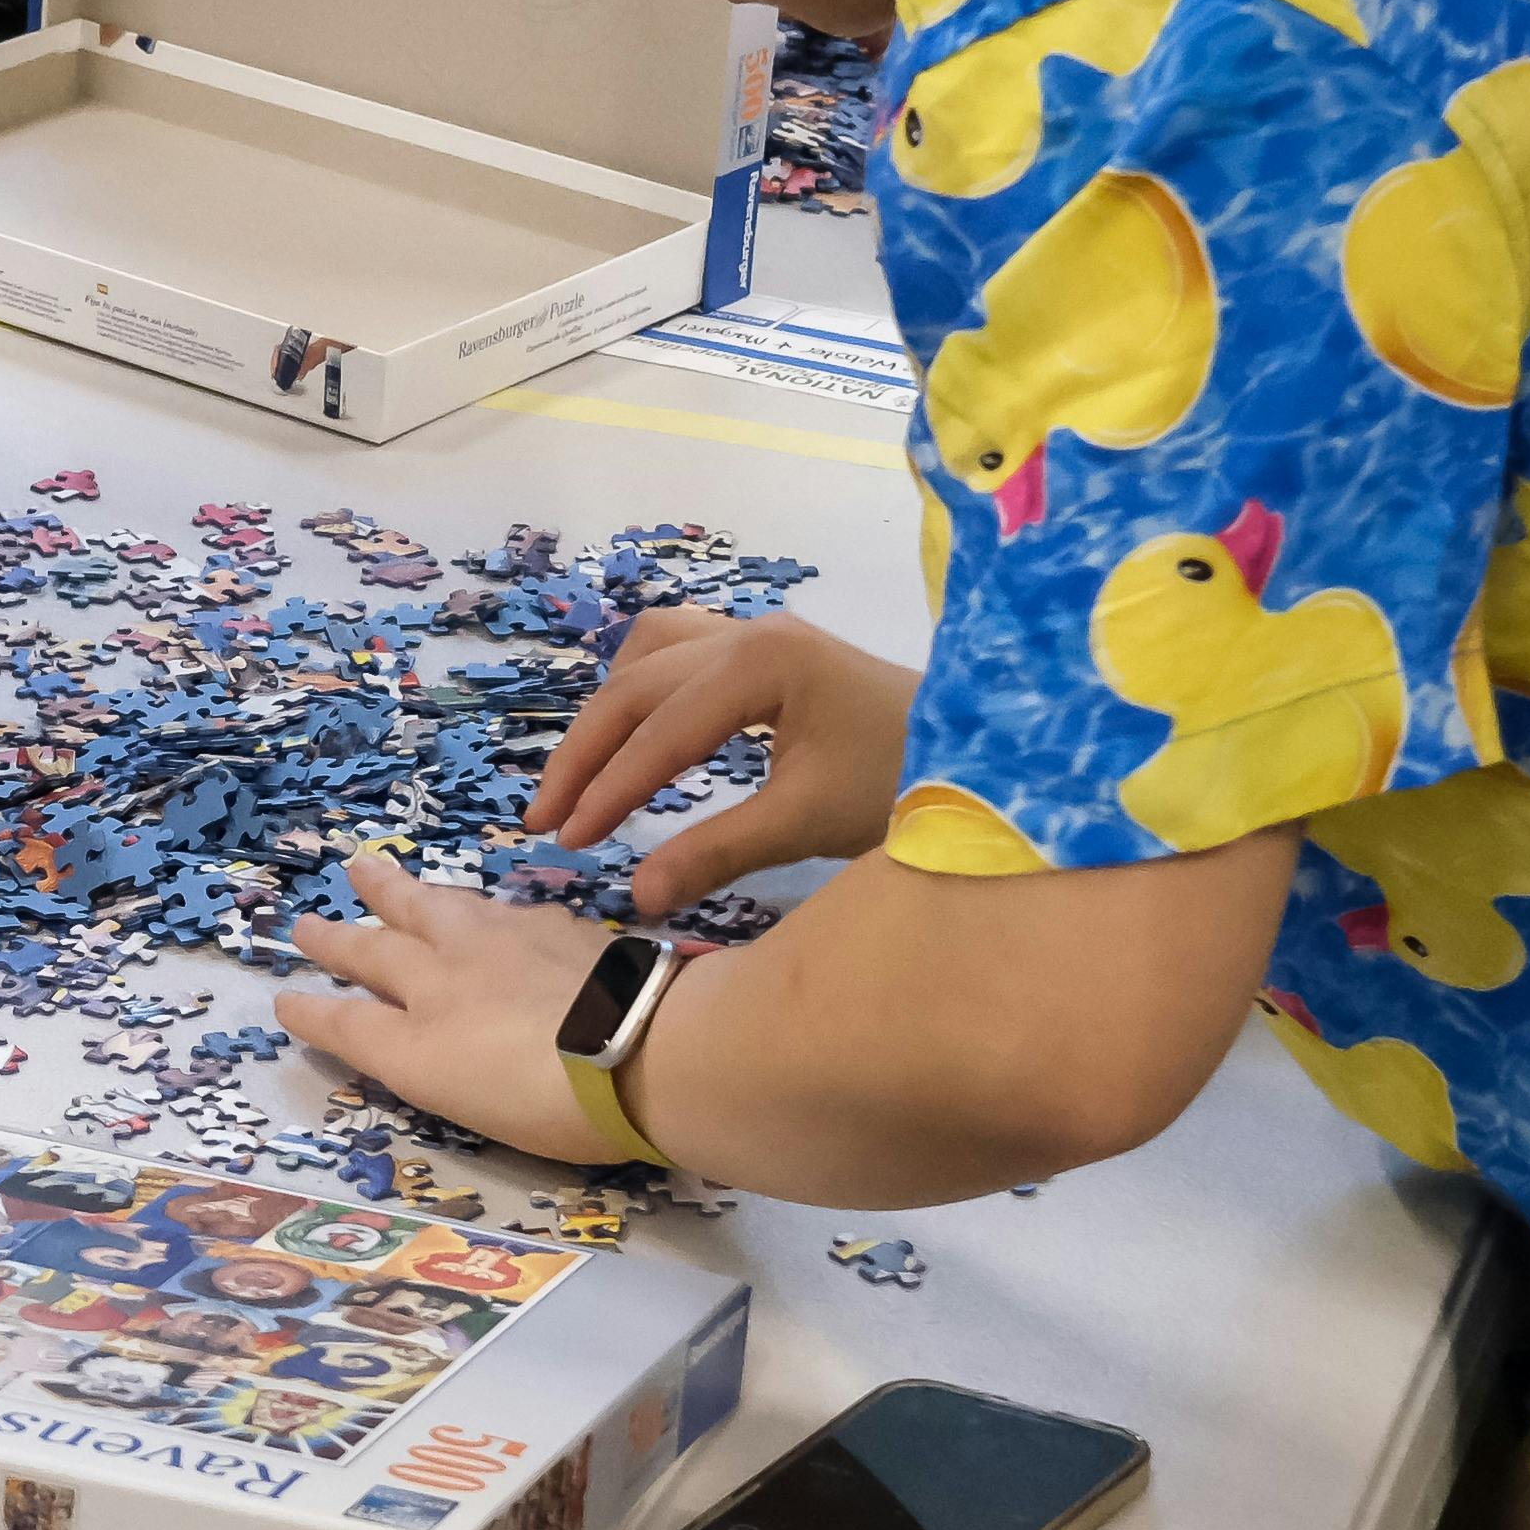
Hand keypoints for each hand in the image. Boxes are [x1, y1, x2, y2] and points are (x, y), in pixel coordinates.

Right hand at [276, 855, 626, 1159]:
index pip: (352, 1023)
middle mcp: (451, 978)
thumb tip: (373, 1028)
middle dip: (341, 938)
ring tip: (377, 876)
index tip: (282, 999)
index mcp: (421, 1033)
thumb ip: (411, 1060)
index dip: (316, 1014)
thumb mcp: (459, 1101)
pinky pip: (502, 909)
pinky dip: (478, 907)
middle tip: (308, 919)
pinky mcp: (561, 930)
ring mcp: (508, 945)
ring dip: (399, 895)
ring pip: (438, 910)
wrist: (647, 1046)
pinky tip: (489, 909)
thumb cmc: (548, 1100)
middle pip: (383, 950)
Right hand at [524, 606, 914, 913]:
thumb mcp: (807, 823)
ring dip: (607, 712)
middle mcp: (749, 632)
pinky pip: (676, 650)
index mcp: (761, 664)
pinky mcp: (767, 648)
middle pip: (635, 684)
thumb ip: (716, 852)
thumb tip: (637, 897)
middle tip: (545, 820)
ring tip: (581, 779)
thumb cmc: (904, 782)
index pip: (660, 730)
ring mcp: (757, 632)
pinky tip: (632, 736)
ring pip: (647, 653)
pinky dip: (641, 690)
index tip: (565, 840)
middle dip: (586, 754)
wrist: (984, 748)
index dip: (607, 788)